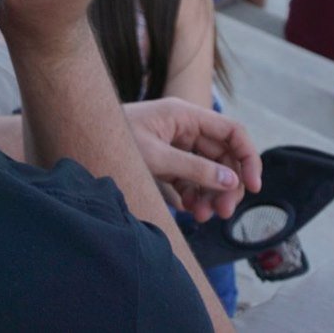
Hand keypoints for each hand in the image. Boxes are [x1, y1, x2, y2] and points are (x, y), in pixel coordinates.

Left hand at [122, 99, 261, 222]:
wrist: (80, 137)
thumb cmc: (113, 138)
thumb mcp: (155, 157)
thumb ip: (194, 169)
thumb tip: (231, 182)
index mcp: (186, 116)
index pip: (233, 132)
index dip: (249, 158)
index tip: (253, 188)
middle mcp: (184, 128)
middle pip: (222, 157)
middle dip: (227, 186)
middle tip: (222, 213)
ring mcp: (175, 144)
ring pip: (208, 172)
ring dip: (210, 195)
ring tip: (202, 216)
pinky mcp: (165, 161)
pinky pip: (189, 179)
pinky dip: (193, 196)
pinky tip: (188, 212)